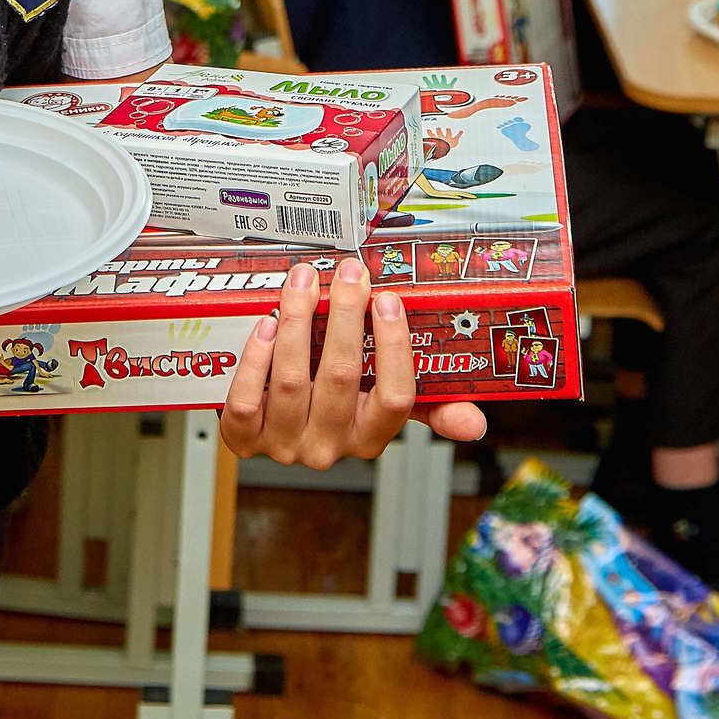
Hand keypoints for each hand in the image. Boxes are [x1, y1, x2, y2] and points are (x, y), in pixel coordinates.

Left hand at [220, 256, 486, 466]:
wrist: (264, 430)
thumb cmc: (330, 406)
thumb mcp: (377, 408)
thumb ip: (426, 407)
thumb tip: (475, 423)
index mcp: (370, 437)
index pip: (397, 399)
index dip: (394, 347)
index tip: (389, 299)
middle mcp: (329, 446)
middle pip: (342, 378)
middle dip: (346, 316)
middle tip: (349, 272)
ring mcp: (284, 444)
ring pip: (291, 381)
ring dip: (297, 321)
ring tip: (305, 281)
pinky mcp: (243, 439)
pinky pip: (246, 401)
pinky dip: (256, 359)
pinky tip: (266, 324)